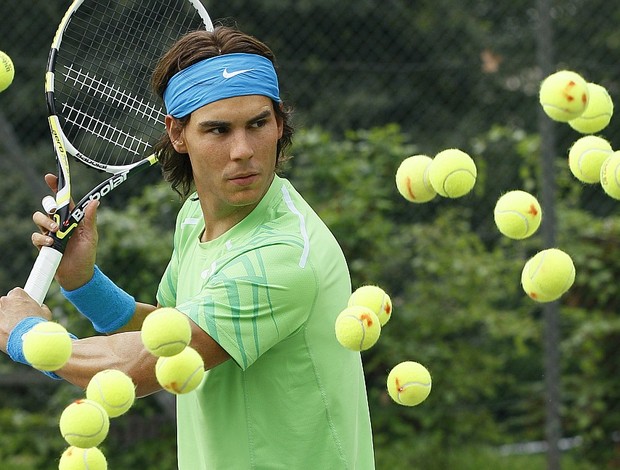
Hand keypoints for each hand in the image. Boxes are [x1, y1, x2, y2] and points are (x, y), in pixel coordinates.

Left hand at [0, 288, 51, 352]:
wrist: (27, 340)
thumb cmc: (36, 325)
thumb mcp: (45, 313)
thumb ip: (40, 307)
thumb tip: (41, 308)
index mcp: (17, 294)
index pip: (17, 293)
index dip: (22, 302)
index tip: (25, 308)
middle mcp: (4, 301)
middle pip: (7, 303)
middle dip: (13, 310)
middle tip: (21, 320)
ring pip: (1, 315)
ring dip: (7, 320)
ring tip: (16, 329)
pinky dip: (3, 329)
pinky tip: (10, 335)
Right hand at [31, 174, 99, 290]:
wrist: (78, 275)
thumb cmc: (86, 255)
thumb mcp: (91, 236)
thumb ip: (90, 219)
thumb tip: (95, 201)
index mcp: (73, 218)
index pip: (64, 200)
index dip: (56, 188)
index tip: (49, 178)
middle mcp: (60, 223)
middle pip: (48, 206)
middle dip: (49, 205)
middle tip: (55, 213)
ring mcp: (50, 233)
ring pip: (39, 218)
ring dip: (45, 222)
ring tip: (55, 231)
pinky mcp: (43, 245)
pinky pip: (36, 236)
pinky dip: (42, 238)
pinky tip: (51, 243)